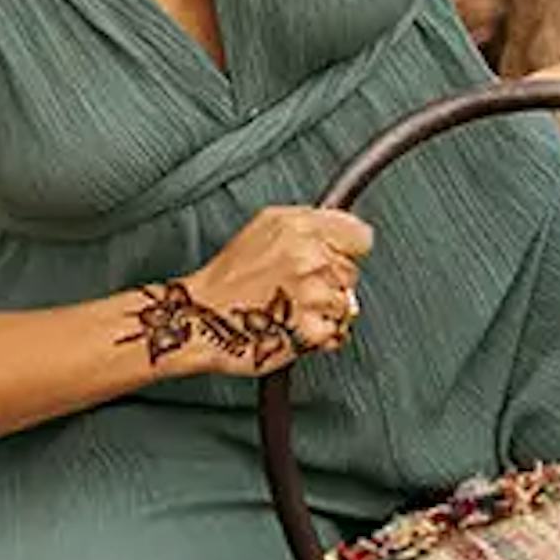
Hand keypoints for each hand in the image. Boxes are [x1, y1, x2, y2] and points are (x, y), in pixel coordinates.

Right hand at [191, 201, 374, 358]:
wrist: (201, 319)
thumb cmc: (229, 277)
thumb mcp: (266, 227)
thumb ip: (309, 224)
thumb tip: (343, 232)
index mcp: (299, 227)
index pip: (359, 236)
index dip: (347, 248)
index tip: (336, 256)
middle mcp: (308, 257)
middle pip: (351, 272)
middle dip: (331, 281)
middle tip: (296, 287)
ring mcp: (311, 295)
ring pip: (346, 304)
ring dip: (325, 310)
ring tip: (291, 308)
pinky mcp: (310, 330)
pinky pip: (337, 332)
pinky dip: (320, 335)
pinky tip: (293, 326)